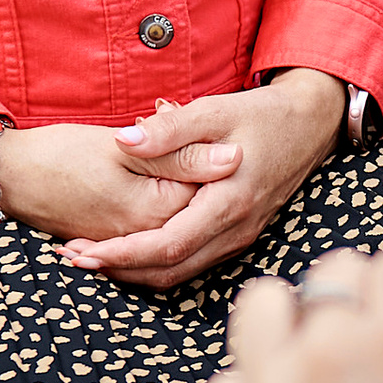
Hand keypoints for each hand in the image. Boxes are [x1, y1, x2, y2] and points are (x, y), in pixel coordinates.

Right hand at [0, 116, 206, 244]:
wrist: (11, 178)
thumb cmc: (61, 155)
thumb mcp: (122, 147)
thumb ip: (179, 153)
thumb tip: (234, 158)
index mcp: (158, 212)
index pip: (212, 189)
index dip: (211, 153)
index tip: (195, 123)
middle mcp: (151, 237)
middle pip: (200, 208)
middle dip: (200, 172)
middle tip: (182, 135)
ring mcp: (135, 244)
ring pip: (182, 221)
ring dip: (185, 193)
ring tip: (171, 155)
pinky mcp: (121, 242)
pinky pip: (159, 231)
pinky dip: (168, 208)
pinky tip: (162, 183)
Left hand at [63, 69, 345, 289]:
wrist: (310, 125)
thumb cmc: (262, 115)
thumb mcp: (215, 111)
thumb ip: (169, 129)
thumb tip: (123, 139)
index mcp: (229, 203)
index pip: (169, 246)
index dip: (122, 255)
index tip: (82, 254)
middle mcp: (235, 230)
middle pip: (170, 271)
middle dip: (118, 270)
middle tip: (72, 258)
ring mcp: (238, 237)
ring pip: (180, 272)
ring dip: (134, 269)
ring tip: (88, 255)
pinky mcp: (236, 234)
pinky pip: (191, 261)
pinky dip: (155, 261)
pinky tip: (126, 248)